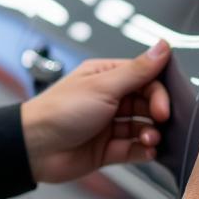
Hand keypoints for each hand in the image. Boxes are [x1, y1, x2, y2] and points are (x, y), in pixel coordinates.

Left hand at [21, 40, 171, 184]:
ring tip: (149, 139)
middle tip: (160, 120)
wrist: (34, 148)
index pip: (145, 78)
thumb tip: (162, 47)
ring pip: (142, 127)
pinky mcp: (107, 150)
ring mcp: (108, 125)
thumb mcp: (103, 86)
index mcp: (106, 76)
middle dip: (157, 113)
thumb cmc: (60, 110)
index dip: (158, 90)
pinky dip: (144, 151)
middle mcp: (109, 99)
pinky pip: (134, 150)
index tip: (164, 104)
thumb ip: (137, 71)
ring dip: (151, 133)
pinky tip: (147, 151)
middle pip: (146, 103)